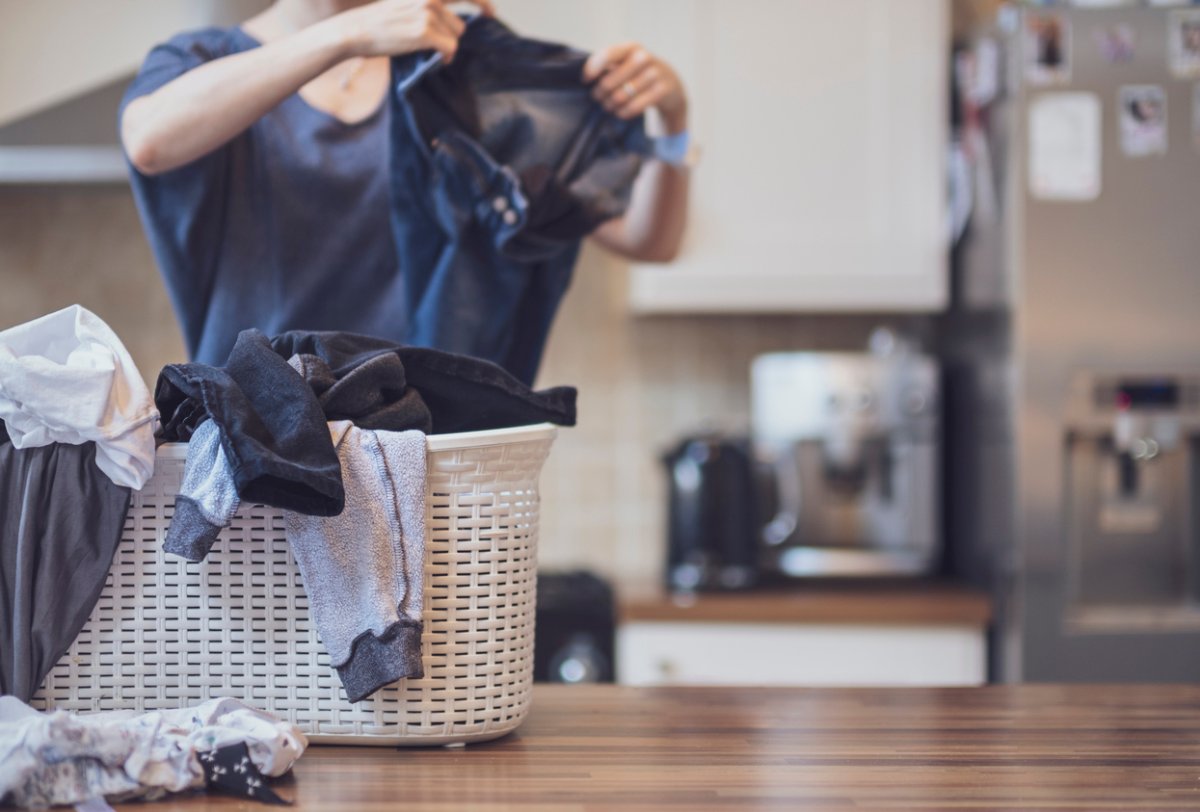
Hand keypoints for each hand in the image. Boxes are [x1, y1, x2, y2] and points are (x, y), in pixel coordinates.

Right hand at [335, 0, 493, 62]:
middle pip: (459, 25)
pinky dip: (446, 58)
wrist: (356, 30)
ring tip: (428, 51)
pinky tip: (437, 60)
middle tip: (444, 47)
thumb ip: (427, 7)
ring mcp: (428, 13)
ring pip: (455, 37)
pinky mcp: (425, 32)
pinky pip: (450, 49)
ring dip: (446, 47)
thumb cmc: (378, 21)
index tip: (492, 13)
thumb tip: (451, 22)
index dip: (482, 2)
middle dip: (452, 38)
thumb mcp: (405, 3)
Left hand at [583, 43, 687, 133]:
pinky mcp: (661, 91)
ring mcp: (654, 74)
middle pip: (608, 82)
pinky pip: (633, 107)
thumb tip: (585, 77)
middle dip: (599, 94)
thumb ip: (608, 64)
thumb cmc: (639, 73)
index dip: (592, 70)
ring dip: (609, 105)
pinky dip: (623, 112)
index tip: (585, 81)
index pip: (606, 55)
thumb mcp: (626, 62)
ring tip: (607, 106)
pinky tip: (620, 112)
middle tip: (597, 98)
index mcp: (631, 47)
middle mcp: (644, 57)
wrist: (671, 83)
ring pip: (619, 97)